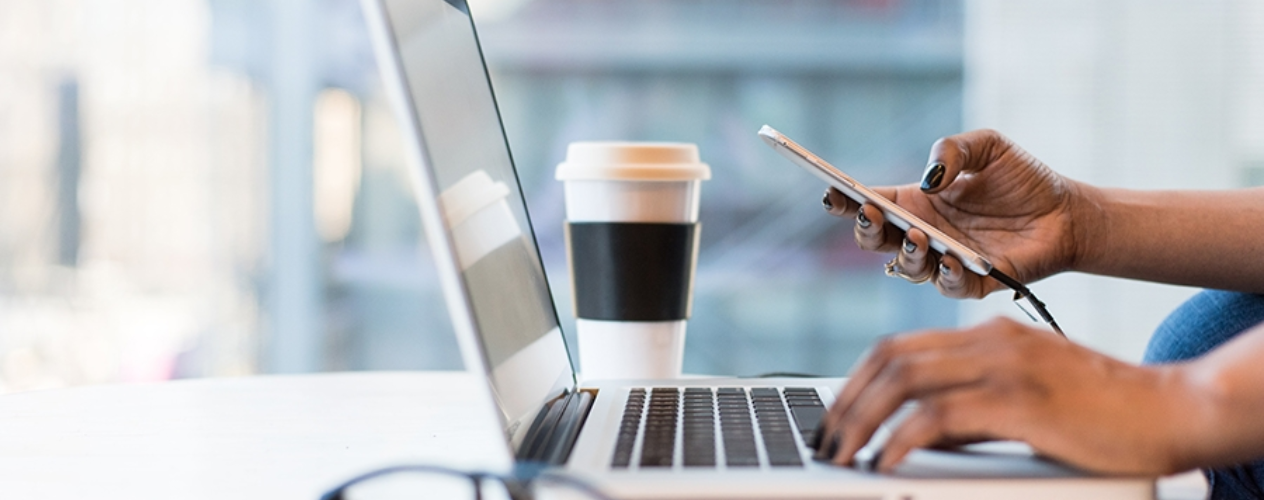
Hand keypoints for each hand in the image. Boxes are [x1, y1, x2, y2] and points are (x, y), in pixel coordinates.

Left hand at [814, 317, 1199, 475]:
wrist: (1171, 408)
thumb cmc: (1101, 412)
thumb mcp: (1023, 401)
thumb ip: (970, 410)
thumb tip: (915, 435)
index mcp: (987, 335)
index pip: (897, 348)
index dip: (855, 382)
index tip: (834, 417)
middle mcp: (989, 340)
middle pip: (889, 359)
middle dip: (846, 402)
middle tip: (825, 440)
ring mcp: (1004, 365)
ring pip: (904, 381)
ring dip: (862, 420)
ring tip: (843, 454)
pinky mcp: (1020, 398)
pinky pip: (939, 415)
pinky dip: (902, 438)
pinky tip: (887, 460)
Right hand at [824, 129, 1091, 297]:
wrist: (1067, 212)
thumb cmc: (1023, 179)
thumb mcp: (988, 146)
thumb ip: (953, 150)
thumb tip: (929, 179)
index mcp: (917, 202)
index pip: (871, 203)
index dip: (846, 201)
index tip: (832, 193)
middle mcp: (924, 234)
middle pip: (877, 241)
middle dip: (866, 230)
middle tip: (871, 214)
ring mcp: (946, 261)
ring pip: (907, 268)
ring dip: (907, 254)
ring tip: (918, 236)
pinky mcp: (975, 283)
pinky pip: (950, 287)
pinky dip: (947, 276)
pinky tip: (953, 260)